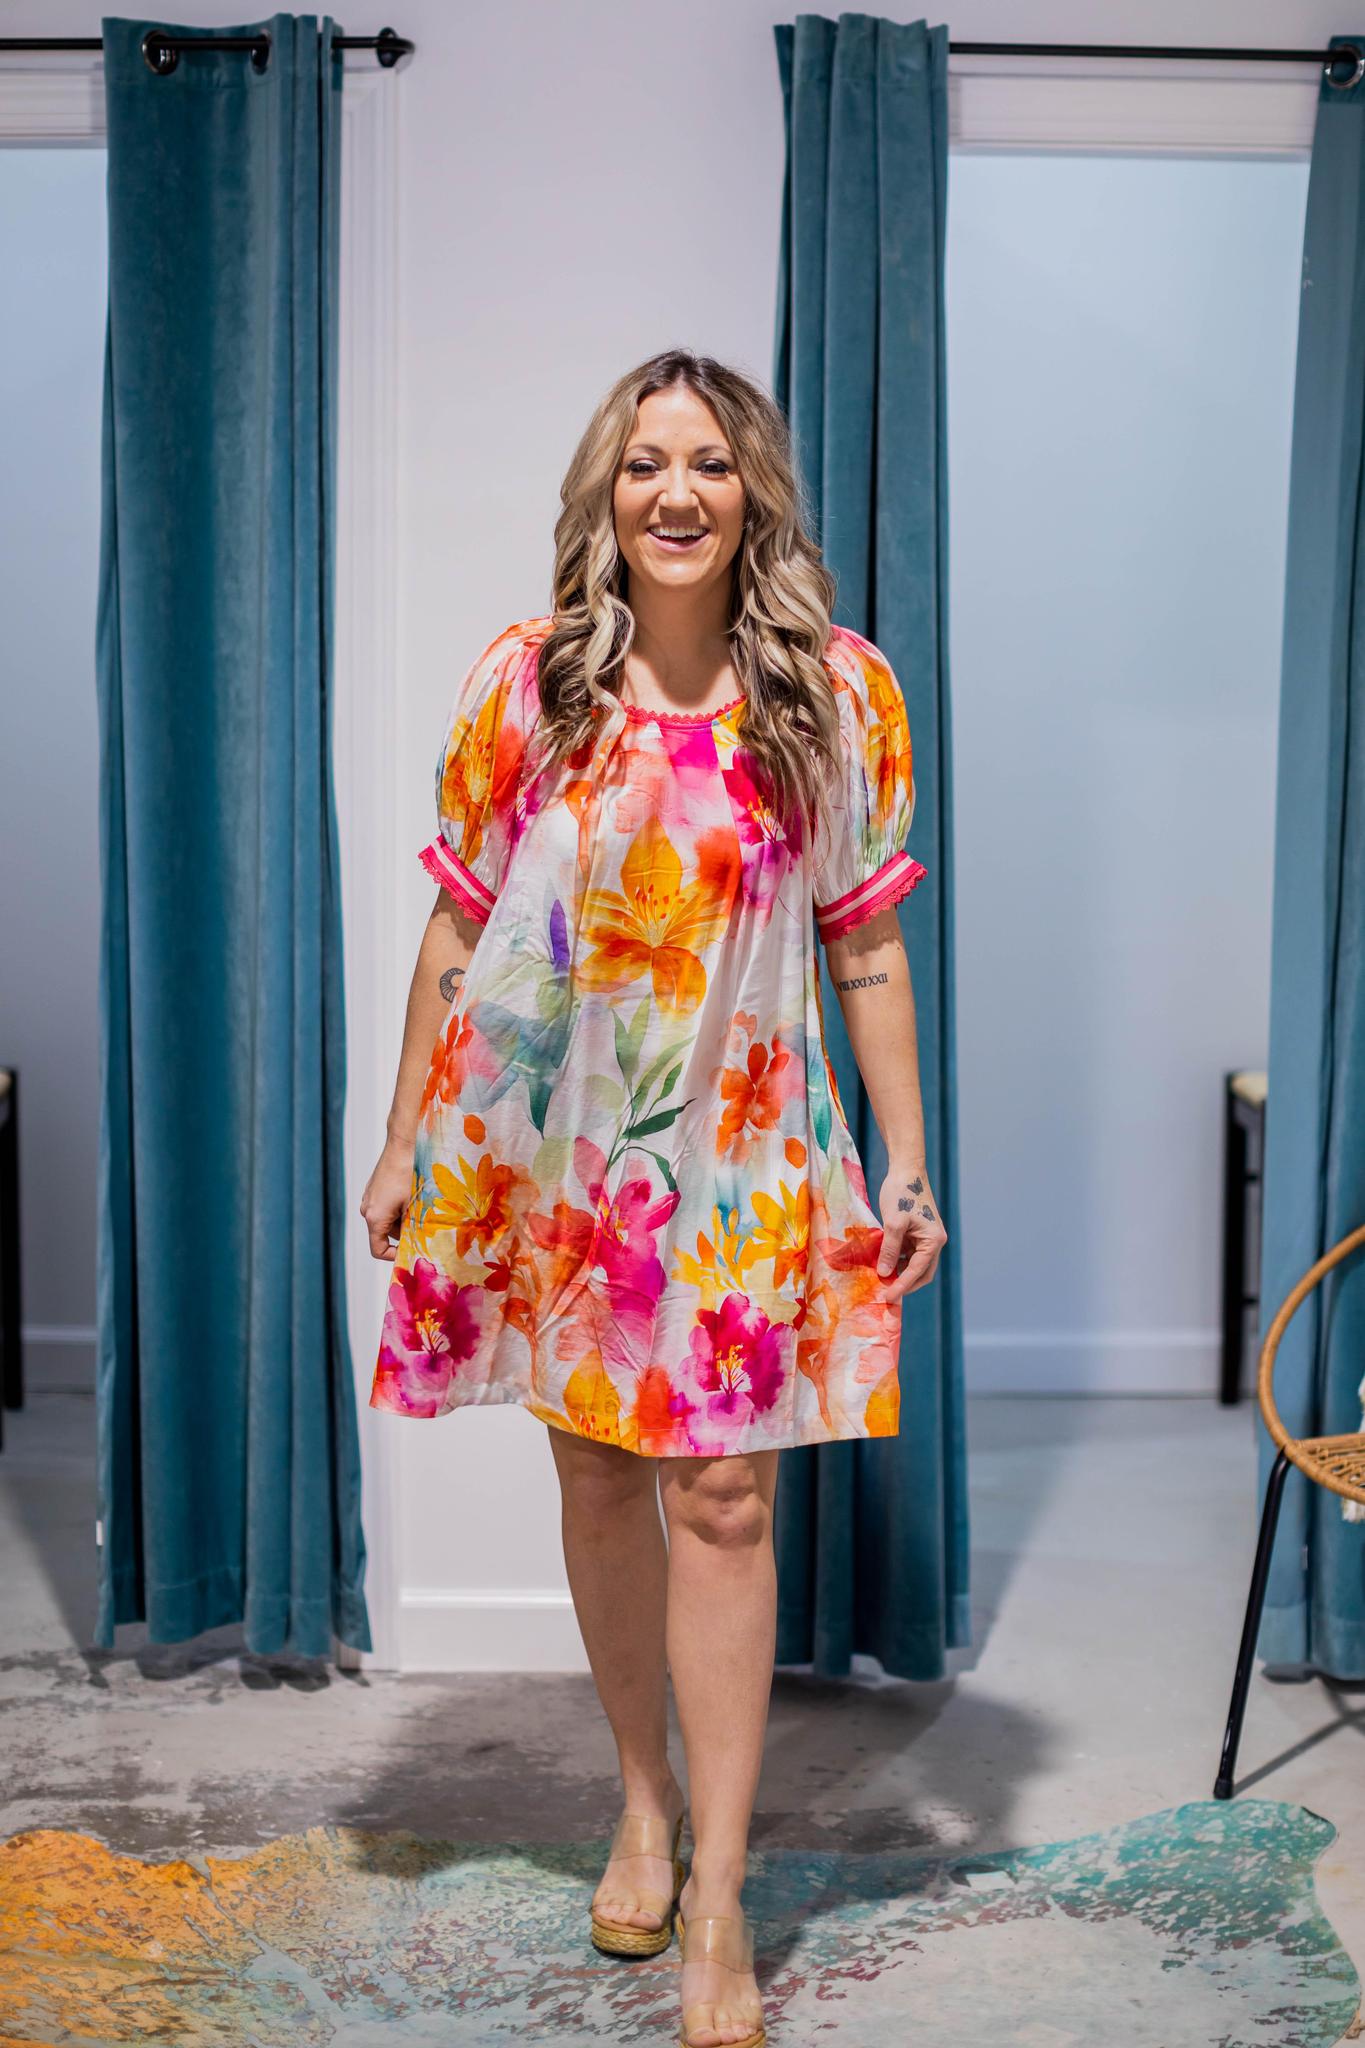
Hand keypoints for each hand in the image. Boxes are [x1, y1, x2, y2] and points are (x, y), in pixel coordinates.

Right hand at [359, 1137, 415, 1262]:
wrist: (404, 1143)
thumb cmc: (411, 1173)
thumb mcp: (417, 1206)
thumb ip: (414, 1228)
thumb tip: (420, 1242)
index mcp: (374, 1217)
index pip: (378, 1250)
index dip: (394, 1255)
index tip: (411, 1250)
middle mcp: (367, 1208)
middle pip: (384, 1234)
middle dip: (404, 1233)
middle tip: (424, 1226)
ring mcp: (369, 1196)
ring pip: (387, 1219)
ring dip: (403, 1218)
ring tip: (421, 1207)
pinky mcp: (374, 1187)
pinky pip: (386, 1205)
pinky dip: (399, 1206)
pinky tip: (414, 1195)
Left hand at [876, 1161, 946, 1301]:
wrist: (906, 1170)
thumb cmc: (901, 1193)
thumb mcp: (893, 1223)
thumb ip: (889, 1250)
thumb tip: (885, 1274)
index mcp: (934, 1240)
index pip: (918, 1271)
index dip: (902, 1286)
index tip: (888, 1298)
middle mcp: (933, 1242)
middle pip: (921, 1273)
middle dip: (904, 1284)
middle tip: (885, 1295)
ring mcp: (925, 1238)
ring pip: (913, 1265)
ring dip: (899, 1273)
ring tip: (881, 1282)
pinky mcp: (915, 1233)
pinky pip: (907, 1254)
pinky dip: (896, 1261)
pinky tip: (881, 1265)